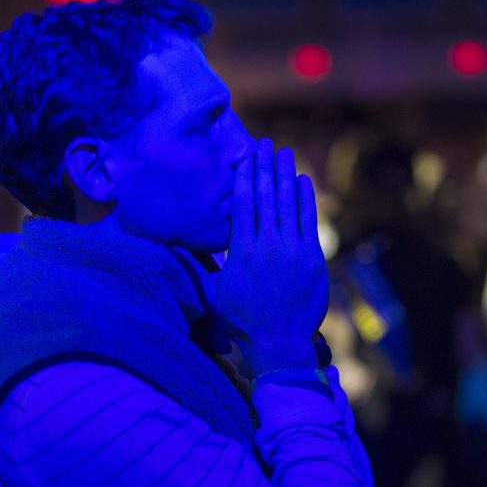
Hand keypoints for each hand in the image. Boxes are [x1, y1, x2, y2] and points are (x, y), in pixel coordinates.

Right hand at [195, 140, 327, 375]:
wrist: (279, 342)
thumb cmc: (243, 320)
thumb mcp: (213, 293)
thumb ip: (198, 266)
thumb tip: (174, 248)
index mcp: (241, 250)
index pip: (242, 203)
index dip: (244, 176)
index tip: (245, 156)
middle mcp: (266, 244)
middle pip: (265, 196)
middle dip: (264, 167)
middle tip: (266, 144)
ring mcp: (291, 250)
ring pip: (288, 204)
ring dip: (286, 176)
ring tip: (285, 154)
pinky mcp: (311, 258)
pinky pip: (308, 221)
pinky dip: (306, 200)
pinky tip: (303, 182)